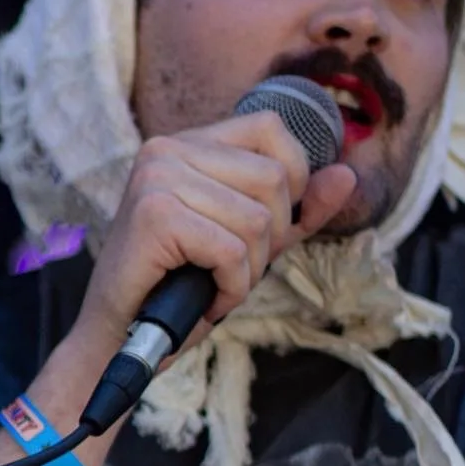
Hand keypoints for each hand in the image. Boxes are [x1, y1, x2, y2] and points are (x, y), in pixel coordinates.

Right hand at [69, 111, 358, 361]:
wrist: (117, 336)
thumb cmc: (177, 287)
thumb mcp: (249, 241)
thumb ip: (298, 209)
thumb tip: (347, 173)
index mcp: (186, 144)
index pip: (272, 130)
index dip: (291, 182)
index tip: (261, 230)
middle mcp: (166, 150)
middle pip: (274, 179)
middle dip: (270, 237)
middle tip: (230, 269)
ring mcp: (157, 179)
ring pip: (258, 219)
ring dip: (249, 269)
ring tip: (214, 285)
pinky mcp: (154, 216)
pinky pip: (232, 251)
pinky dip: (231, 287)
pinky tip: (206, 299)